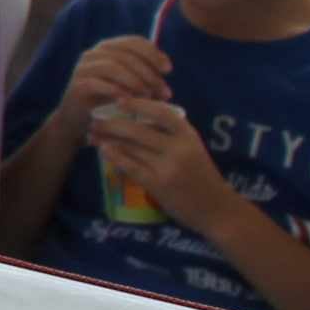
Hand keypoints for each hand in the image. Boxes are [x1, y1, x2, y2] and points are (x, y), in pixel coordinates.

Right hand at [62, 32, 173, 120]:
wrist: (82, 121)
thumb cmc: (111, 101)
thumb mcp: (131, 83)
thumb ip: (145, 72)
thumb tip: (165, 68)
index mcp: (108, 48)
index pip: (134, 42)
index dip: (153, 53)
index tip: (168, 70)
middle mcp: (93, 54)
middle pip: (127, 55)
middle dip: (149, 73)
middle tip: (163, 92)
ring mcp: (83, 69)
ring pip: (113, 67)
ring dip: (135, 82)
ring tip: (147, 97)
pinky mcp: (77, 86)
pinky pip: (98, 83)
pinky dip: (116, 91)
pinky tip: (128, 101)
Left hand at [88, 97, 232, 228]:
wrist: (217, 209)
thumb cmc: (202, 176)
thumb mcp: (193, 149)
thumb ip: (170, 135)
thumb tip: (137, 118)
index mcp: (189, 136)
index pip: (162, 113)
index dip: (139, 104)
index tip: (120, 100)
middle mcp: (179, 148)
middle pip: (138, 130)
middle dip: (112, 123)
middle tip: (94, 119)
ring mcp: (168, 167)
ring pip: (131, 147)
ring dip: (108, 139)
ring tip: (92, 134)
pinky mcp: (158, 185)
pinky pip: (130, 166)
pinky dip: (114, 156)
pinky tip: (104, 150)